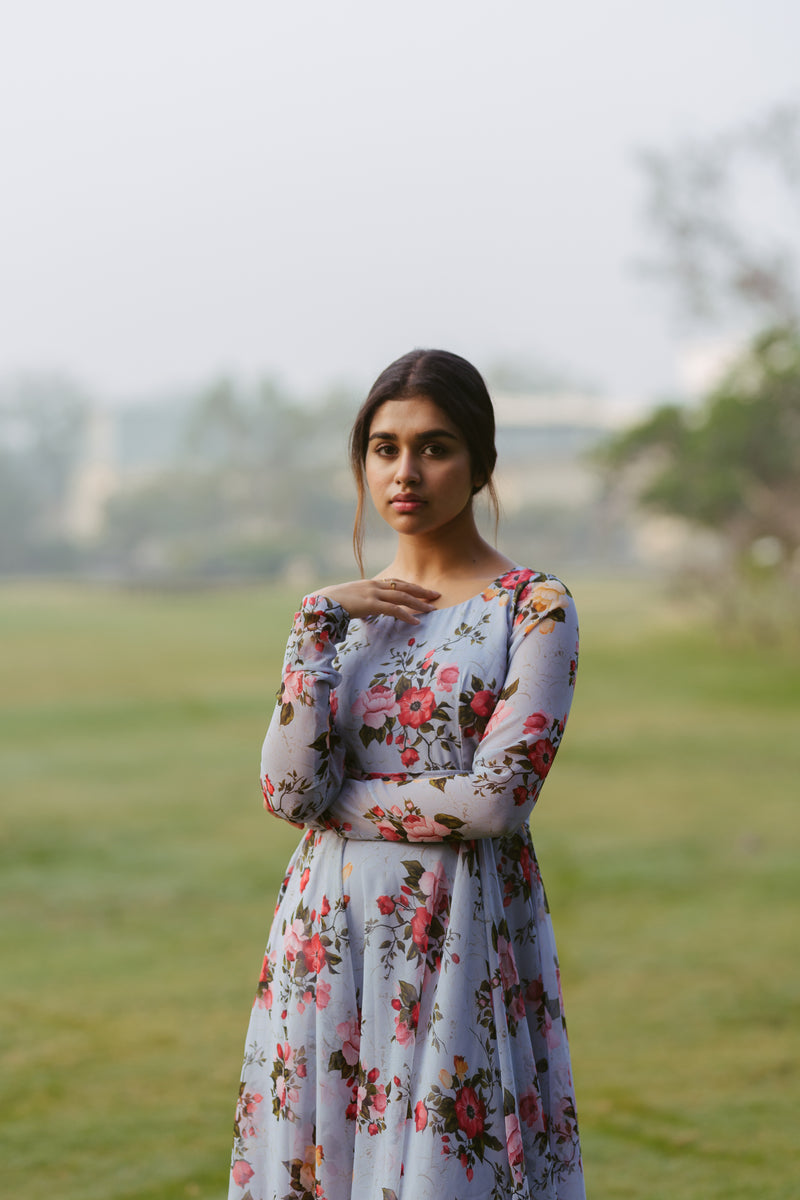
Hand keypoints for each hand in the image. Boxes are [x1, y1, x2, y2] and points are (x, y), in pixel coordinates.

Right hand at [318, 577, 439, 623]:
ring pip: (402, 596)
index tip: (422, 591)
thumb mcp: (353, 600)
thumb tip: (369, 612)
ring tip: (431, 609)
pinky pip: (393, 609)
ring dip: (419, 603)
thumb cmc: (334, 603)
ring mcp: (373, 593)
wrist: (321, 601)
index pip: (396, 582)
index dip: (411, 586)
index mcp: (371, 584)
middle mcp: (375, 585)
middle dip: (421, 591)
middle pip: (404, 586)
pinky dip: (407, 615)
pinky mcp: (371, 604)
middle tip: (436, 595)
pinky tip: (416, 621)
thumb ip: (364, 603)